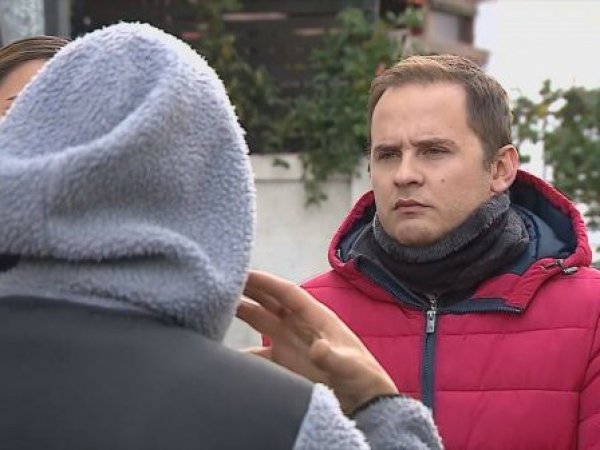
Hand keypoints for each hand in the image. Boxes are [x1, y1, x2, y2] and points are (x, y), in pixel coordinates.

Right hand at [237, 270, 397, 413]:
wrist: (364, 400)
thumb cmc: (362, 378)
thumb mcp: (350, 367)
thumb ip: (333, 358)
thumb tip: (318, 350)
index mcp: (317, 318)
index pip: (288, 293)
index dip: (267, 282)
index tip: (245, 272)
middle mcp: (300, 326)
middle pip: (270, 301)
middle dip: (249, 289)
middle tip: (224, 279)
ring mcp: (291, 342)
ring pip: (261, 321)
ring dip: (243, 313)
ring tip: (217, 306)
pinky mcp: (285, 362)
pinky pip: (258, 354)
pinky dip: (243, 353)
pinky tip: (226, 354)